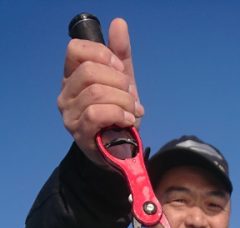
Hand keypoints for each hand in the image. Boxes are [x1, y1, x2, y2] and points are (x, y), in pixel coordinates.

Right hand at [57, 18, 144, 164]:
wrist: (121, 151)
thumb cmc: (118, 114)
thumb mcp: (122, 82)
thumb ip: (120, 55)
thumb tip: (118, 23)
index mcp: (72, 76)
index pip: (75, 49)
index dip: (102, 54)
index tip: (120, 69)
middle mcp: (65, 94)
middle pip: (89, 71)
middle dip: (118, 81)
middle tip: (130, 94)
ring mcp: (70, 115)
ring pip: (96, 93)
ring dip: (123, 100)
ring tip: (132, 110)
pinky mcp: (79, 134)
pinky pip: (97, 114)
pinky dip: (118, 114)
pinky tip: (128, 120)